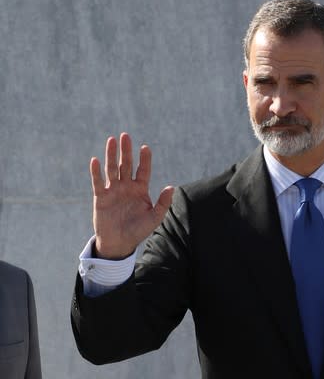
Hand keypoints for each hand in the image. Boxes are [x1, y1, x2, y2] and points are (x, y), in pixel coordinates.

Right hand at [90, 133, 173, 258]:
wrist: (119, 242)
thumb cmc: (138, 230)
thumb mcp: (154, 218)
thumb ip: (163, 203)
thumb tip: (172, 187)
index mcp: (140, 189)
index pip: (143, 170)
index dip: (144, 159)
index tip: (145, 147)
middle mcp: (126, 186)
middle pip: (126, 165)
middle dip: (126, 150)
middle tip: (125, 135)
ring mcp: (113, 190)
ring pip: (112, 169)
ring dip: (111, 155)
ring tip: (111, 140)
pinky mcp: (101, 197)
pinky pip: (98, 182)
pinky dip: (96, 172)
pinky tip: (96, 160)